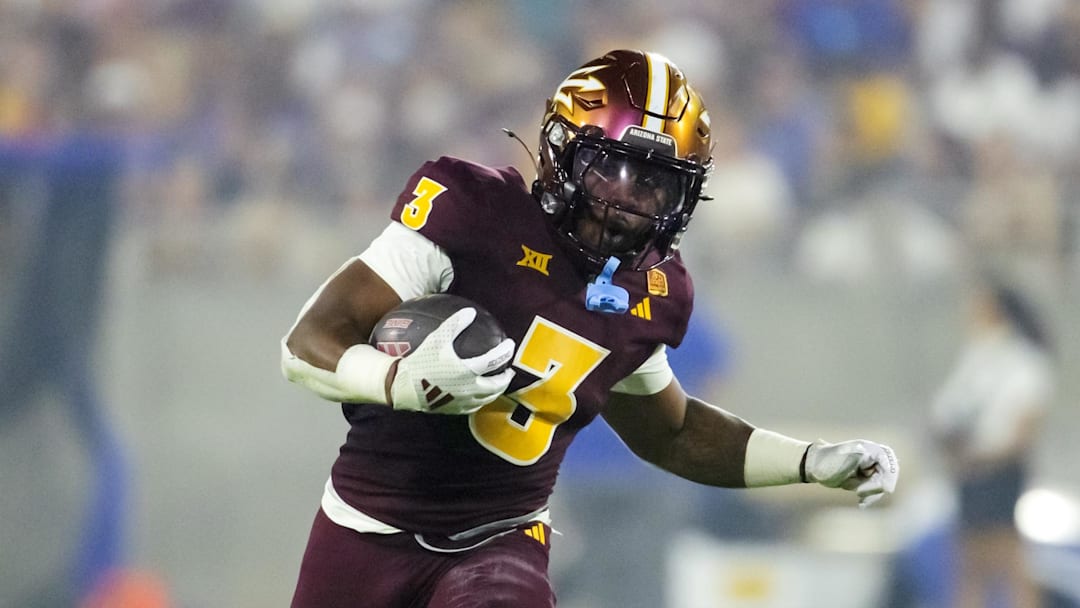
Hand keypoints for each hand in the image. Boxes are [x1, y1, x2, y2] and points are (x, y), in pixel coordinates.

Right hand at [389, 308, 514, 414]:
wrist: (403, 387)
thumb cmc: (420, 361)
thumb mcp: (437, 338)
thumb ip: (455, 324)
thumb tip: (471, 311)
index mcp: (468, 371)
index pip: (494, 361)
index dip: (505, 352)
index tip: (509, 345)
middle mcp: (470, 389)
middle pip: (497, 385)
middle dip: (505, 377)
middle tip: (508, 371)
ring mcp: (463, 402)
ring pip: (487, 398)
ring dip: (497, 391)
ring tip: (498, 384)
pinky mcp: (454, 410)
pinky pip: (474, 406)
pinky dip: (482, 400)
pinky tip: (479, 395)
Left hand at [805, 439, 898, 507]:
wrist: (815, 467)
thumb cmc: (828, 461)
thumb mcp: (846, 462)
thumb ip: (863, 466)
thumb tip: (878, 472)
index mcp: (872, 450)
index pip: (890, 468)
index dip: (881, 482)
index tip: (861, 490)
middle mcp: (875, 457)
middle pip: (888, 478)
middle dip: (875, 489)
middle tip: (858, 493)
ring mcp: (872, 468)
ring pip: (883, 486)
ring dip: (872, 495)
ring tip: (859, 498)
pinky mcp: (868, 478)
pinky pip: (876, 490)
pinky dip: (870, 497)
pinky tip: (861, 504)